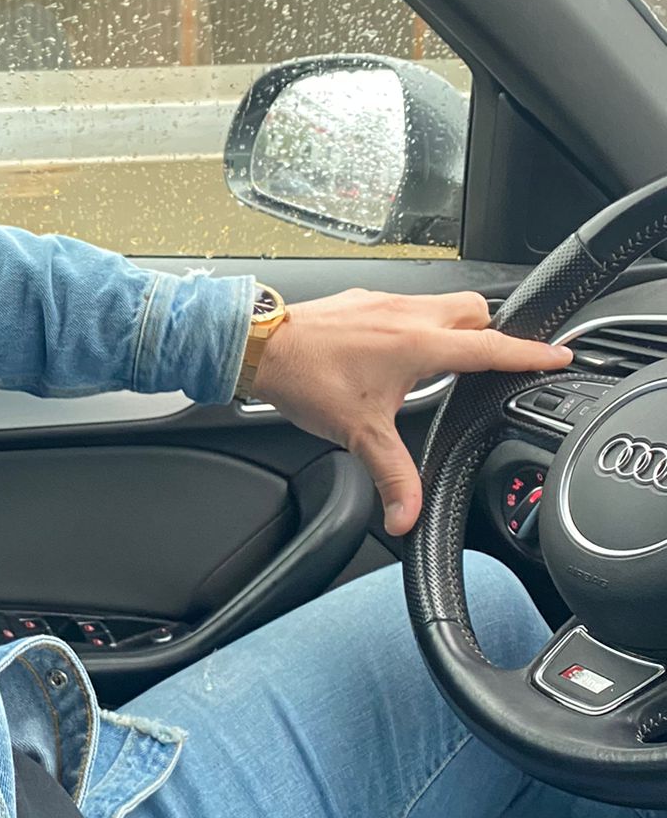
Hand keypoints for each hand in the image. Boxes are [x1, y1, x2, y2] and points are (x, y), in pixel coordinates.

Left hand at [249, 288, 572, 536]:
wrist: (258, 345)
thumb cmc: (306, 379)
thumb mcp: (360, 435)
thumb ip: (393, 476)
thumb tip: (407, 516)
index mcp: (420, 344)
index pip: (493, 347)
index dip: (530, 354)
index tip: (558, 355)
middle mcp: (408, 315)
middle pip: (476, 311)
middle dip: (492, 333)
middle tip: (495, 360)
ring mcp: (384, 303)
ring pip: (441, 303)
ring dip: (452, 326)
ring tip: (446, 360)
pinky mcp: (362, 301)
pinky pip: (406, 306)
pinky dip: (416, 324)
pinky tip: (396, 352)